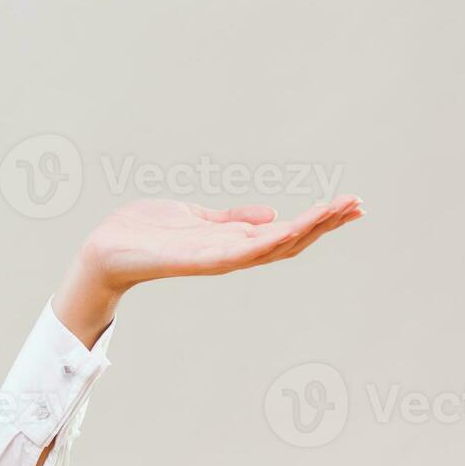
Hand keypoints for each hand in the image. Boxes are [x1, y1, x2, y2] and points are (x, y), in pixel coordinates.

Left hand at [50, 195, 364, 348]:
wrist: (105, 249)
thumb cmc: (144, 232)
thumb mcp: (194, 216)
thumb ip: (230, 219)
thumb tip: (269, 214)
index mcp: (232, 241)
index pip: (285, 232)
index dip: (318, 220)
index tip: (349, 205)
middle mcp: (231, 253)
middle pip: (289, 240)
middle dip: (324, 223)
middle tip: (360, 205)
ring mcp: (217, 259)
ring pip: (272, 247)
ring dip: (307, 229)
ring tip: (339, 211)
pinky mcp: (198, 260)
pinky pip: (238, 253)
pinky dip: (266, 243)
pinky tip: (289, 229)